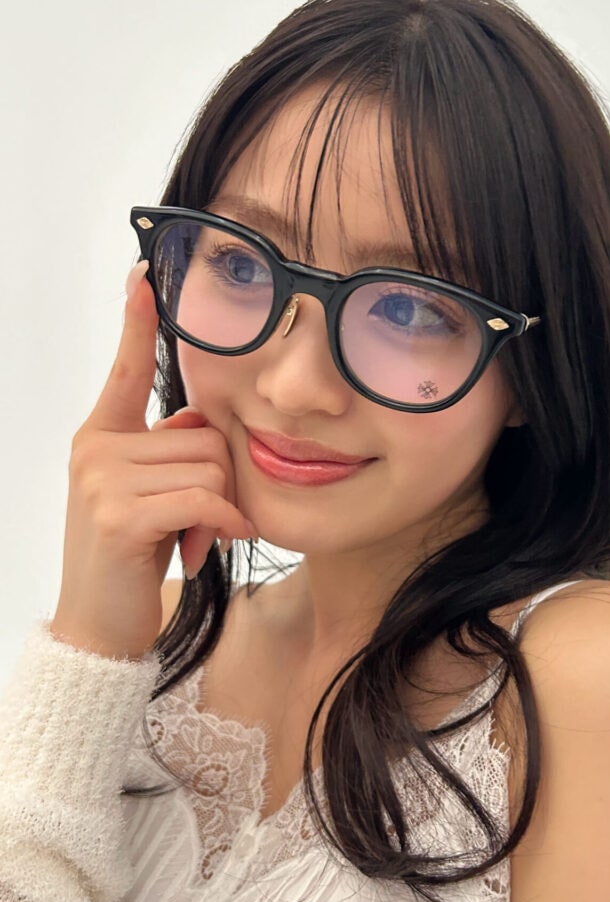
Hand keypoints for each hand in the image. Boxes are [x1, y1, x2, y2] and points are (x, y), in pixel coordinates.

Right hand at [50, 262, 255, 659]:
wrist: (99, 625)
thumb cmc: (133, 556)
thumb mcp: (143, 494)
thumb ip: (166, 452)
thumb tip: (199, 423)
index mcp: (101, 436)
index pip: (126, 369)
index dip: (137, 323)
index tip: (144, 275)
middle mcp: (96, 447)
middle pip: (205, 435)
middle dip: (219, 483)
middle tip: (200, 523)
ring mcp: (102, 479)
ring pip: (211, 466)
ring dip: (220, 509)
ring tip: (193, 539)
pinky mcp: (120, 514)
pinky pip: (204, 498)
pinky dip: (222, 523)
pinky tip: (208, 546)